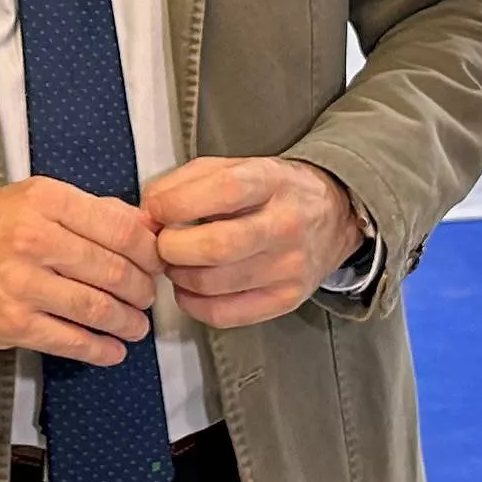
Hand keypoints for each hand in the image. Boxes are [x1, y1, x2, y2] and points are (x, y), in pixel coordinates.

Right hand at [0, 180, 163, 363]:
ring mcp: (23, 285)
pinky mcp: (12, 323)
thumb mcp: (25, 199)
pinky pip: (71, 340)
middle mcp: (34, 239)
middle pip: (117, 270)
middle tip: (147, 297)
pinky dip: (100, 349)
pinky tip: (110, 349)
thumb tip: (138, 226)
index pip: (122, 228)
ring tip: (134, 325)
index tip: (156, 262)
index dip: (150, 252)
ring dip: (128, 322)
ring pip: (100, 308)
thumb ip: (83, 211)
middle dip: (143, 290)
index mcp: (44, 201)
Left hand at [145, 157, 366, 331]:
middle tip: (163, 243)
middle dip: (171, 247)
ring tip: (178, 262)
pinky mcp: (287, 299)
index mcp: (272, 181)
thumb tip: (148, 211)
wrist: (334, 215)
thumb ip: (187, 182)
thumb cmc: (273, 189)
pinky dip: (194, 304)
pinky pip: (225, 314)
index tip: (156, 209)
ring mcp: (289, 267)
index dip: (177, 203)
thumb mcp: (236, 166)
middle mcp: (286, 225)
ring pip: (213, 284)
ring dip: (179, 276)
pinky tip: (190, 288)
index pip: (223, 192)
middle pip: (216, 246)